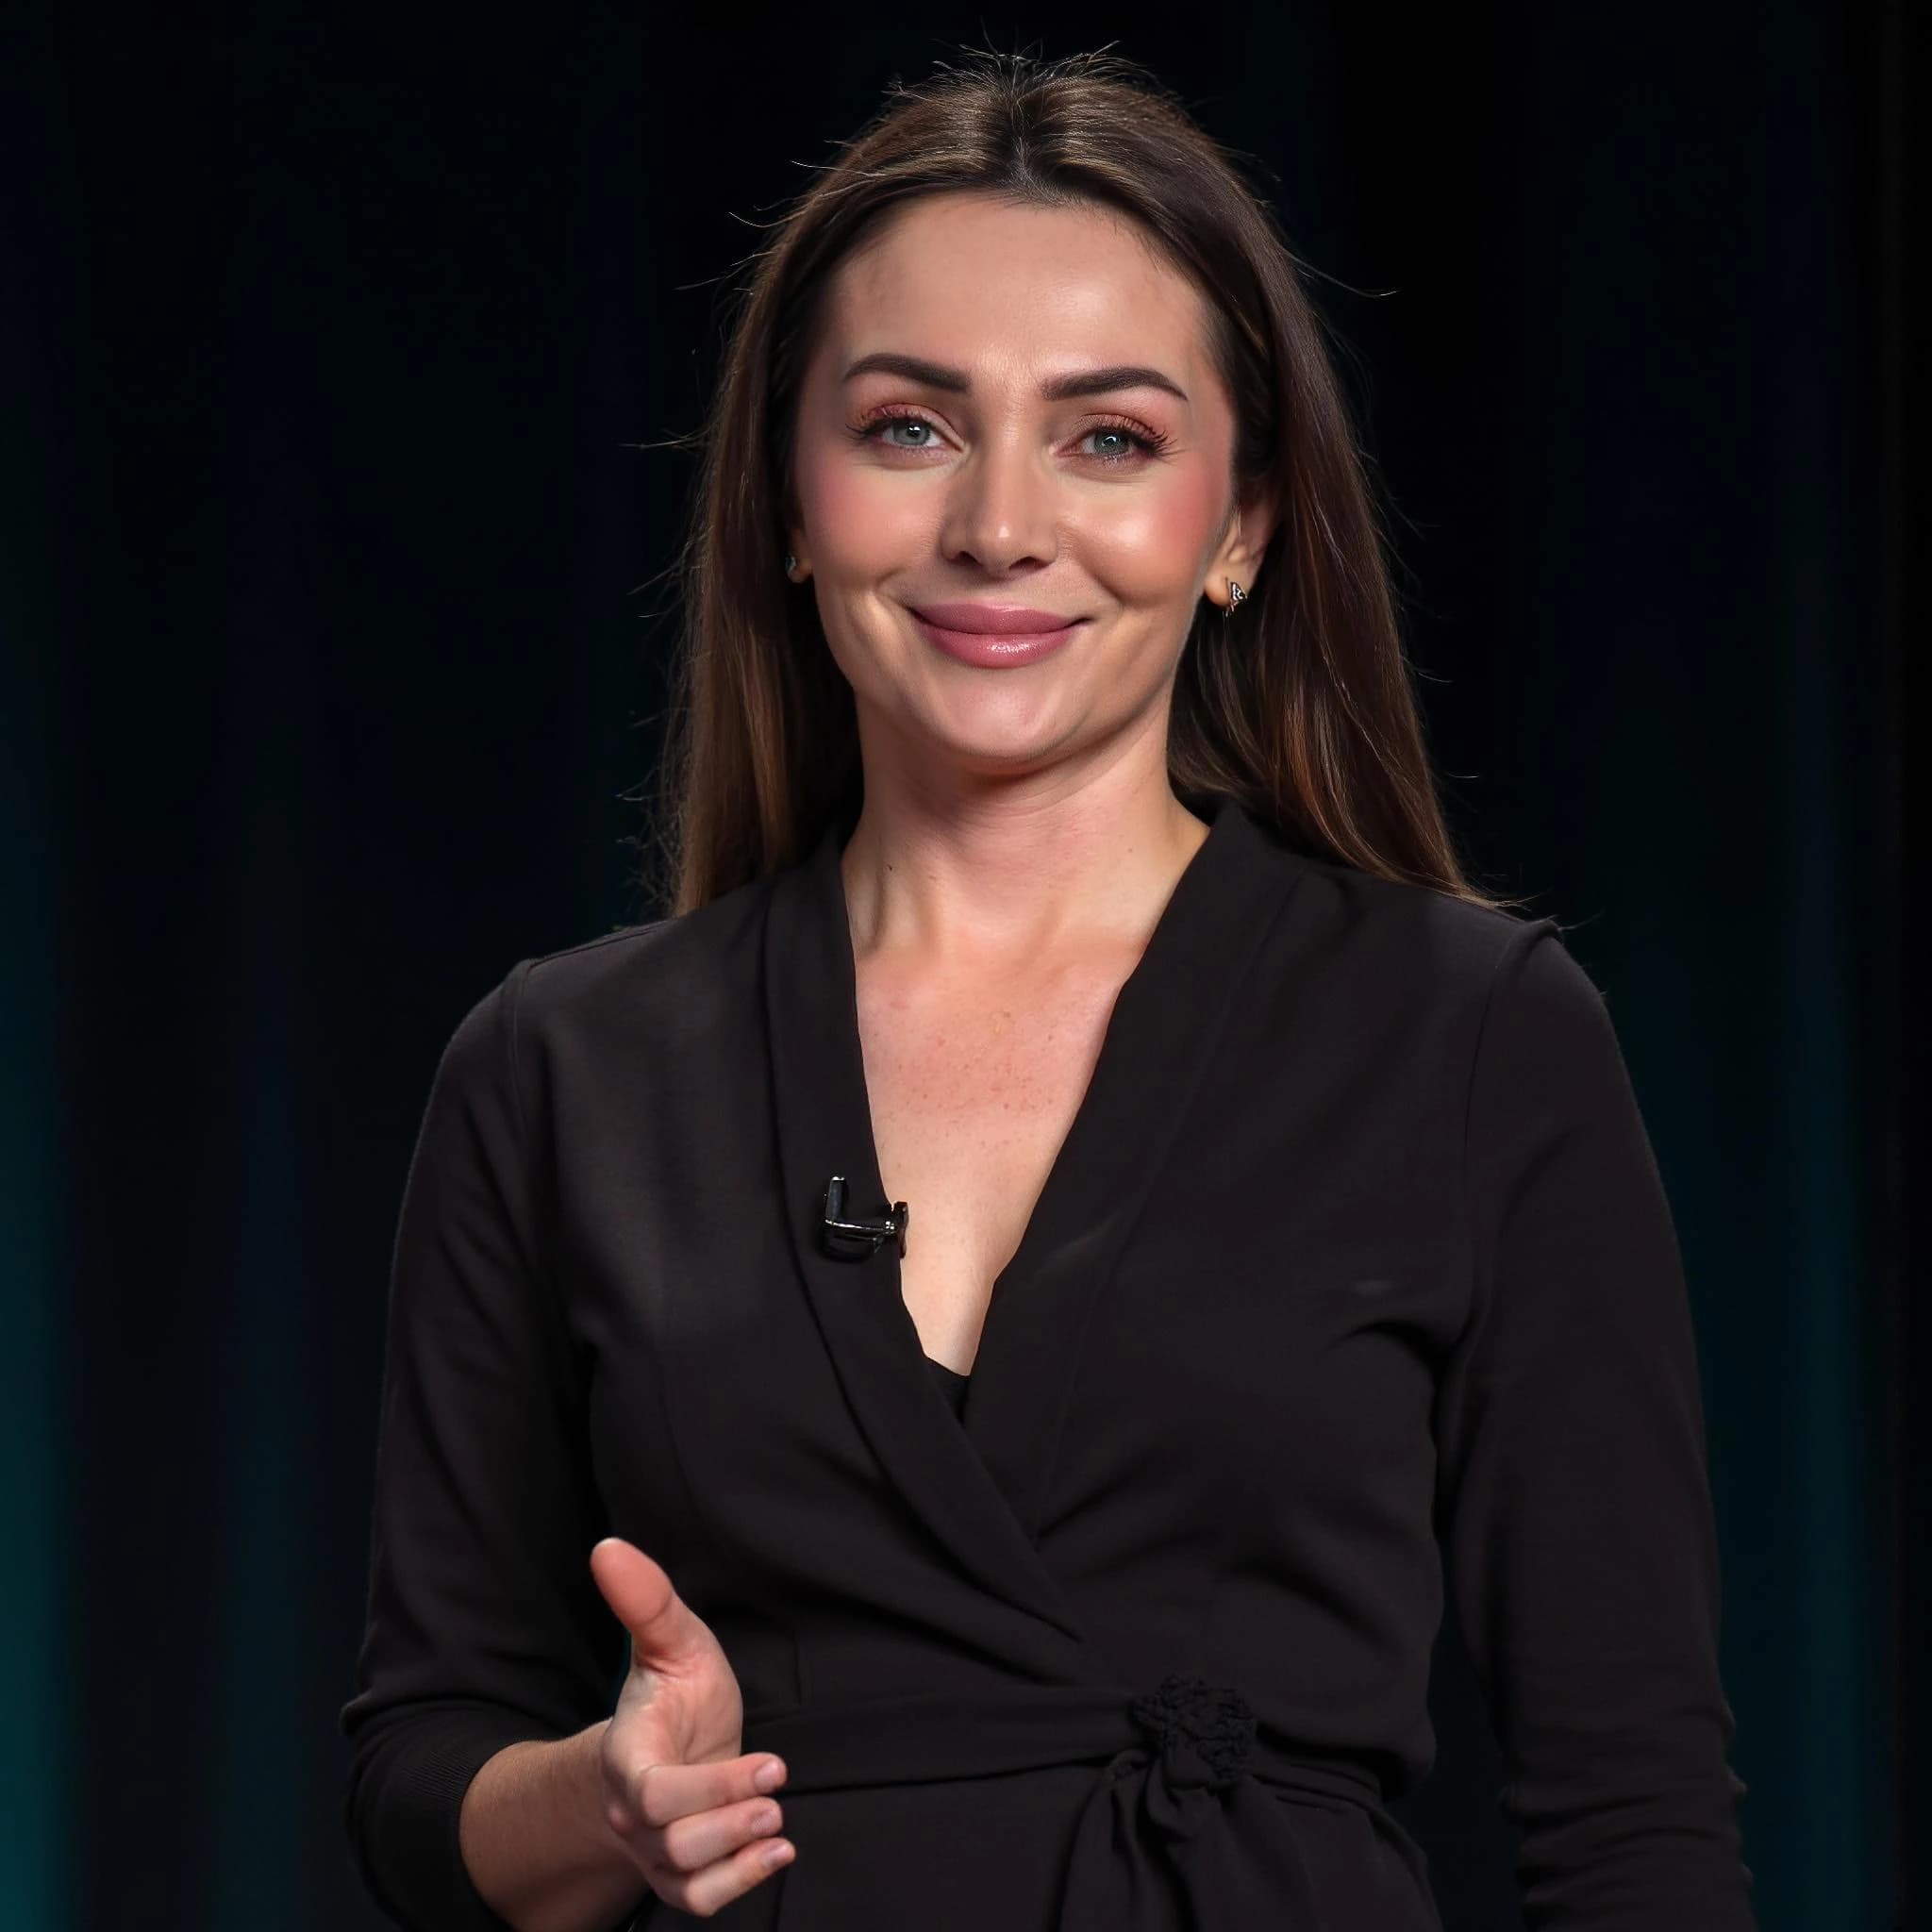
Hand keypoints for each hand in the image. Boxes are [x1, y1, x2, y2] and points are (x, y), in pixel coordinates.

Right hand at [589, 1537, 795, 1917]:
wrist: (672, 1741)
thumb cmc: (676, 1691)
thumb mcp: (673, 1640)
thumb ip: (646, 1600)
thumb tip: (609, 1546)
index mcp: (628, 1755)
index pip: (652, 1793)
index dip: (711, 1787)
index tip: (771, 1762)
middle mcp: (633, 1810)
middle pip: (672, 1839)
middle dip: (729, 1821)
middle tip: (777, 1794)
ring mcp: (653, 1847)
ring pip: (686, 1874)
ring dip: (737, 1855)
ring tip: (778, 1824)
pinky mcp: (677, 1871)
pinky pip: (698, 1898)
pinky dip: (738, 1885)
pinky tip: (777, 1854)